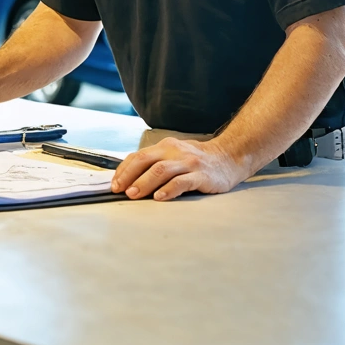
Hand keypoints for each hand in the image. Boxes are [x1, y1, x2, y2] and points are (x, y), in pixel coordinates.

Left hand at [111, 136, 249, 200]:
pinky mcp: (202, 175)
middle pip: (145, 160)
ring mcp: (188, 162)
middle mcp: (174, 151)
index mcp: (164, 146)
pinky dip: (168, 190)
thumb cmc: (197, 161)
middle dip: (129, 176)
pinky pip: (182, 182)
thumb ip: (155, 164)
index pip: (138, 156)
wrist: (230, 157)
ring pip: (161, 170)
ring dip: (144, 183)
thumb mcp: (174, 156)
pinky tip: (159, 198)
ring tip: (133, 194)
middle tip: (119, 190)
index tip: (114, 184)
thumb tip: (129, 179)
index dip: (123, 170)